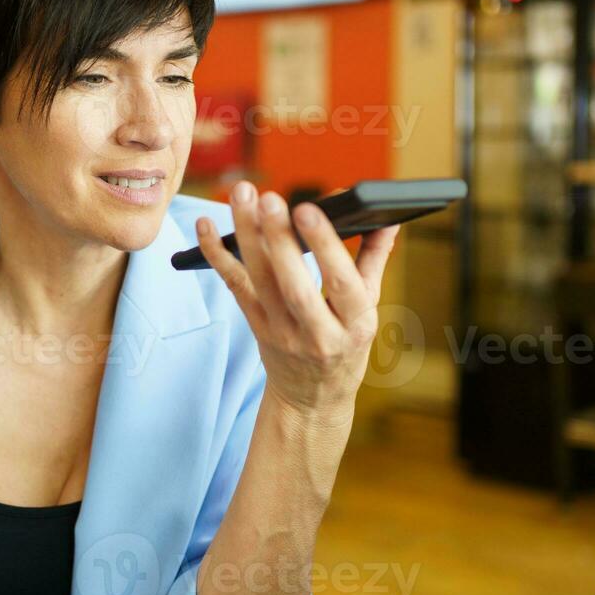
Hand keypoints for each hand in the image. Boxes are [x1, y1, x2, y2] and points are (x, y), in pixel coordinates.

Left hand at [196, 181, 398, 421]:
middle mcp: (317, 333)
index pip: (341, 283)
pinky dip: (218, 255)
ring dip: (248, 235)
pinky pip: (235, 286)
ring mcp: (281, 332)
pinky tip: (206, 227)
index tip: (309, 209)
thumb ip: (374, 261)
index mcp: (355, 325)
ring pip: (260, 281)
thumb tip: (388, 217)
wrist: (312, 399)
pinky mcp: (256, 326)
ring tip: (242, 195)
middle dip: (280, 239)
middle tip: (269, 198)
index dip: (325, 246)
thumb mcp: (368, 310)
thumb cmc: (345, 345)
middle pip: (293, 284)